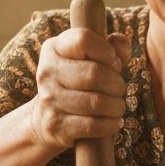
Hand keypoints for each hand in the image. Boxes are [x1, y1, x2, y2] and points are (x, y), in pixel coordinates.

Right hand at [29, 28, 130, 149]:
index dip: (107, 52)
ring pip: (96, 102)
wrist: (44, 119)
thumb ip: (112, 49)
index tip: (113, 63)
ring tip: (117, 106)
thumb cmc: (78, 84)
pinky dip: (110, 124)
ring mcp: (49, 99)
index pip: (83, 40)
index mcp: (54, 49)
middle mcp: (47, 72)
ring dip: (116, 106)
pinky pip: (93, 125)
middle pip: (94, 74)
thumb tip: (121, 41)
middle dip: (117, 84)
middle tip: (119, 89)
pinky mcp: (56, 125)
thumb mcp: (90, 61)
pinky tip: (113, 121)